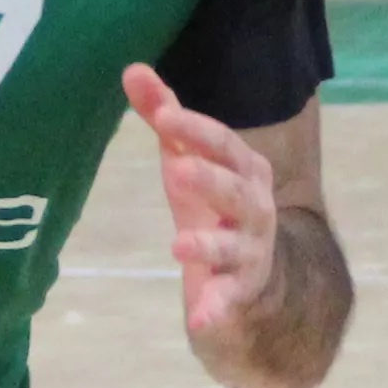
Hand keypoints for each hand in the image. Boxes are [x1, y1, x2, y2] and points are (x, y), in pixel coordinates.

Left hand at [123, 62, 281, 358]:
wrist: (254, 277)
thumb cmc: (214, 204)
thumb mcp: (187, 159)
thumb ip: (164, 115)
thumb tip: (131, 68)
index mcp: (245, 170)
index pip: (225, 144)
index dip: (197, 129)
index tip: (164, 114)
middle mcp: (256, 208)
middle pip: (237, 191)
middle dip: (210, 180)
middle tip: (177, 170)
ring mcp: (251, 252)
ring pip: (233, 247)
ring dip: (208, 246)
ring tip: (178, 246)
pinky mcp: (241, 292)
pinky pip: (230, 301)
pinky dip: (216, 310)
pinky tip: (200, 320)